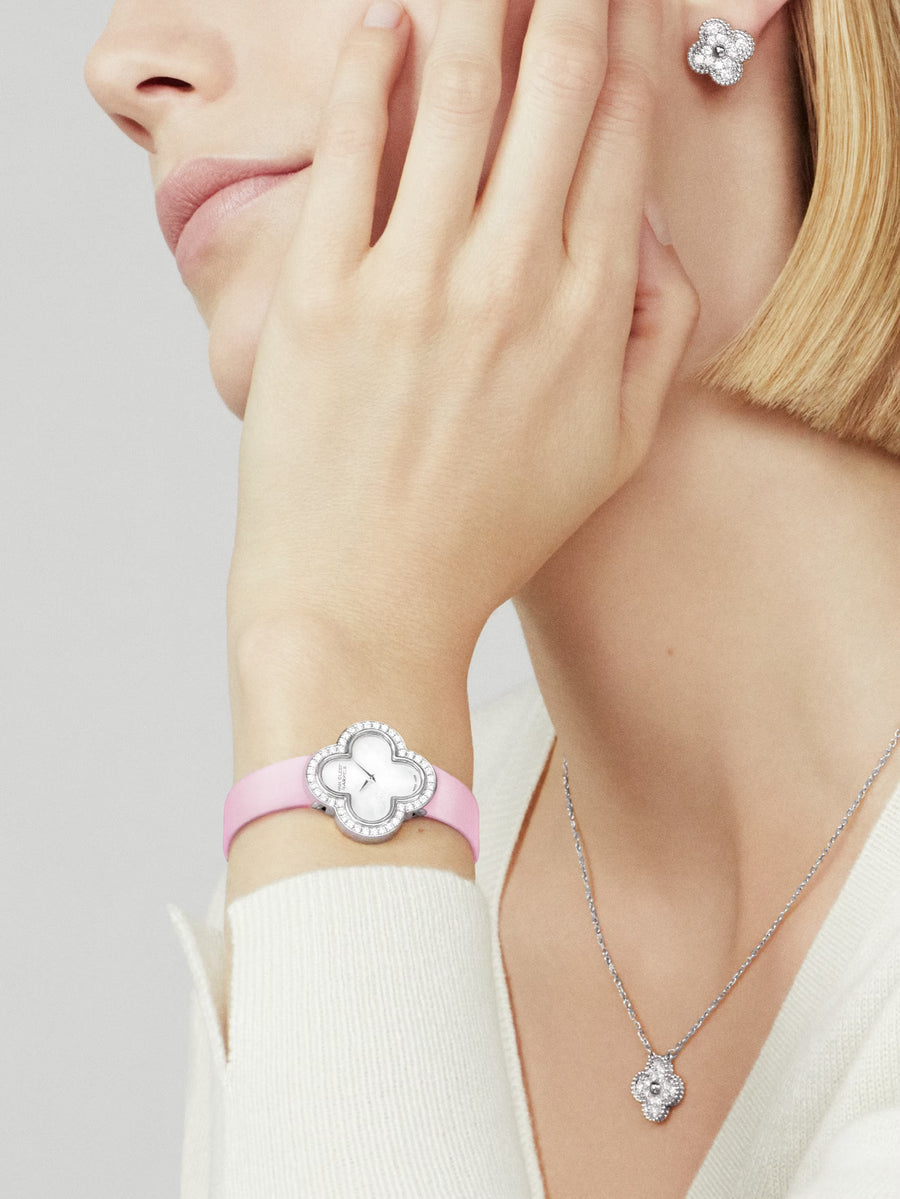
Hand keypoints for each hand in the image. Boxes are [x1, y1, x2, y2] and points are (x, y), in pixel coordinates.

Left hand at [226, 0, 698, 668]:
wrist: (366, 602)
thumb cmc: (484, 534)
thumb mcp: (611, 454)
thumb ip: (652, 337)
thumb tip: (648, 238)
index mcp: (589, 315)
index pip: (619, 137)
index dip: (625, 46)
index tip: (619, 2)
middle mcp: (511, 282)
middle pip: (553, 89)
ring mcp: (413, 285)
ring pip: (458, 95)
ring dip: (476, 3)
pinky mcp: (323, 295)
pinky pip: (352, 151)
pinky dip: (370, 71)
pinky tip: (385, 23)